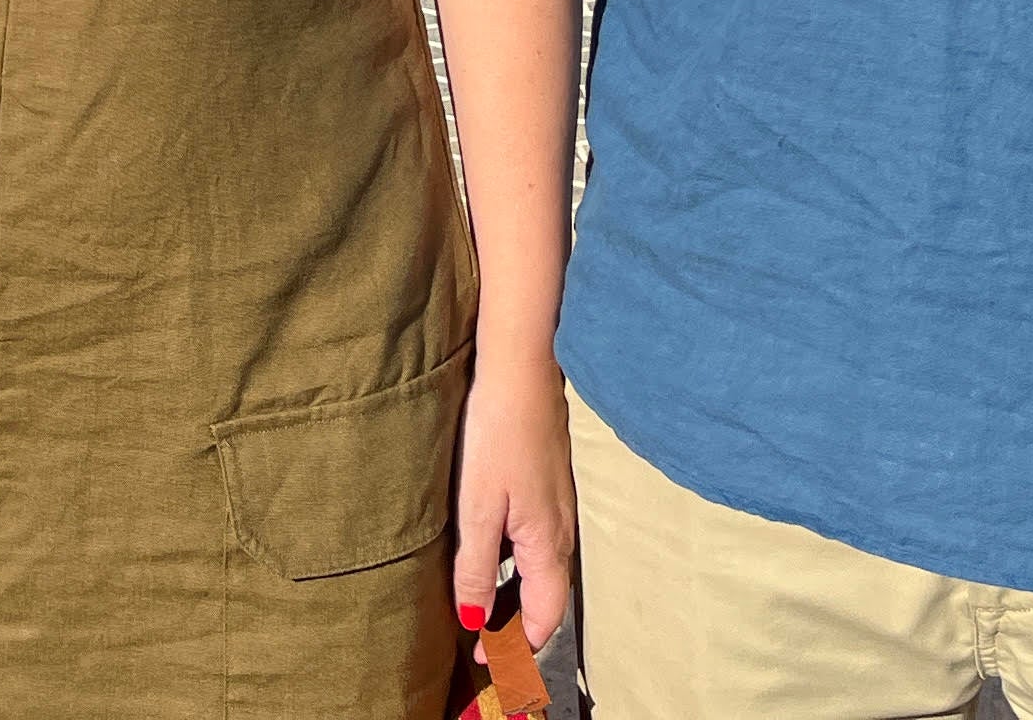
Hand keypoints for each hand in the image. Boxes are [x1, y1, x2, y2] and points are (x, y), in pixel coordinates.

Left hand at [451, 349, 578, 650]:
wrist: (521, 370)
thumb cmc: (498, 435)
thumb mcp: (477, 507)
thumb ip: (476, 566)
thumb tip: (472, 620)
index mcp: (547, 545)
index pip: (543, 616)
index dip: (516, 645)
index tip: (484, 660)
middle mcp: (560, 531)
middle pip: (545, 597)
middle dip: (515, 626)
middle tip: (478, 641)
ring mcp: (557, 506)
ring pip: (540, 568)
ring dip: (515, 594)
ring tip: (478, 605)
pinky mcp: (547, 485)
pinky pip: (537, 541)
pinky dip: (516, 562)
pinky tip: (490, 552)